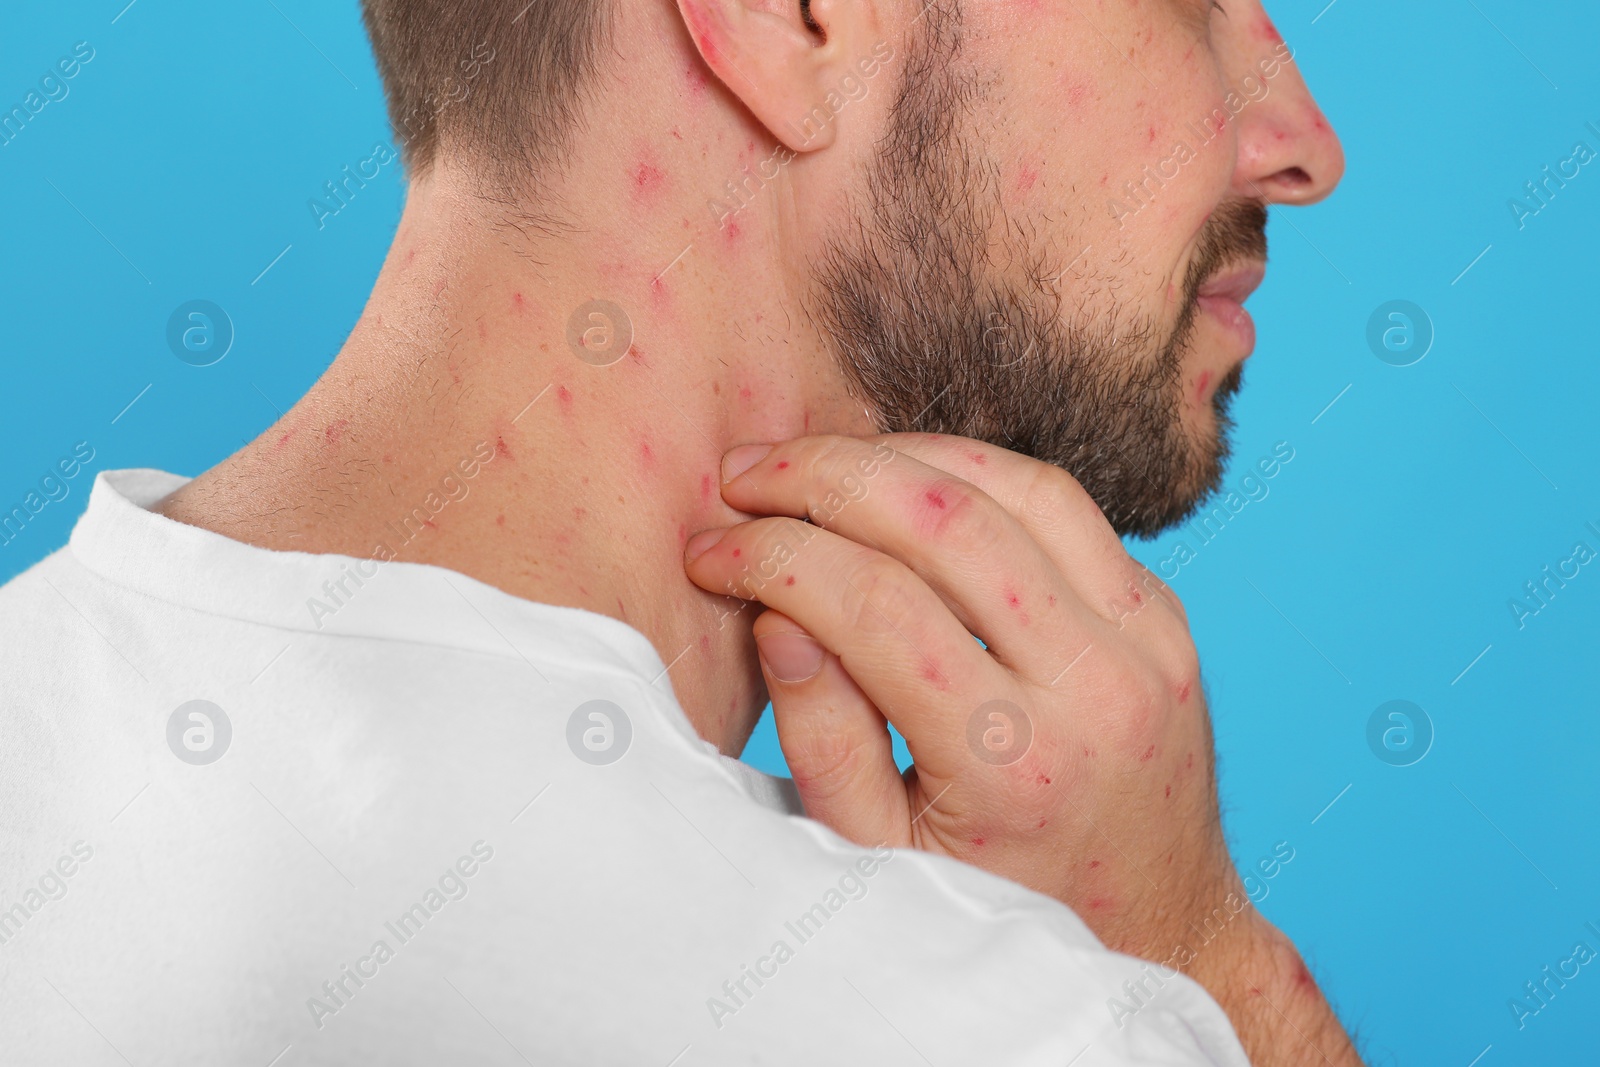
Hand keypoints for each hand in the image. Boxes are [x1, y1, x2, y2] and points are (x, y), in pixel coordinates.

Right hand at [684, 434, 1363, 1064]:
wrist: (1163, 930)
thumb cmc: (1002, 904)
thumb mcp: (883, 856)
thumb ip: (823, 737)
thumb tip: (774, 612)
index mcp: (1015, 763)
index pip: (872, 607)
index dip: (772, 558)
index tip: (709, 551)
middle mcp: (1097, 686)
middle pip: (946, 520)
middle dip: (824, 477)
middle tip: (744, 476)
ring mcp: (1148, 639)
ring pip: (1015, 485)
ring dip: (900, 455)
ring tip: (813, 462)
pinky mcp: (1164, 613)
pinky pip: (1064, 506)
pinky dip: (975, 477)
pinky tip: (905, 482)